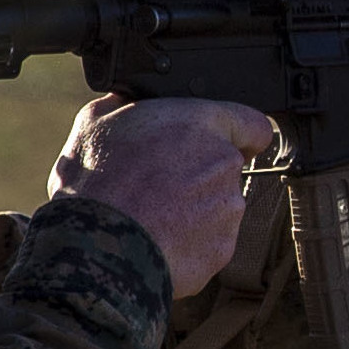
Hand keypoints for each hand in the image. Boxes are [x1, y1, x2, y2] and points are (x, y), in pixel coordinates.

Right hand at [49, 96, 277, 296]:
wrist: (95, 247)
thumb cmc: (95, 182)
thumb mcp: (96, 121)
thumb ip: (131, 104)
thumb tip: (134, 99)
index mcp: (201, 123)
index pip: (254, 125)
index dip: (241, 135)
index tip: (226, 144)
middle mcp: (224, 164)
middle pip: (226, 168)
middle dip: (200, 175)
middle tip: (158, 185)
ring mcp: (227, 210)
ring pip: (219, 206)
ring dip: (194, 210)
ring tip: (150, 217)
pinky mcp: (222, 249)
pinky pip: (210, 242)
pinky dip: (189, 243)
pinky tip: (156, 241)